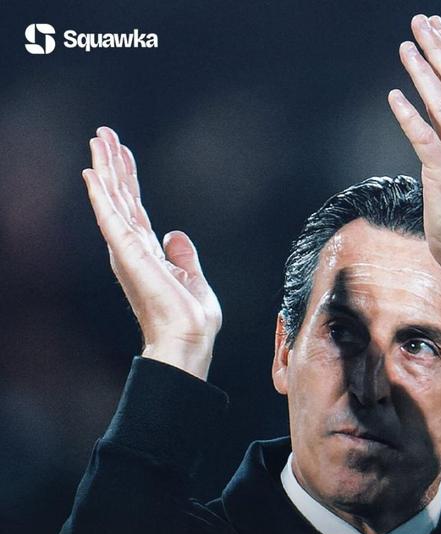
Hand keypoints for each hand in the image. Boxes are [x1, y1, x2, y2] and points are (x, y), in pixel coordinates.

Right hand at [82, 126, 221, 379]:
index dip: (129, 179)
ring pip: (113, 200)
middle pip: (121, 198)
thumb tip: (176, 235)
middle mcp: (134, 249)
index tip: (123, 152)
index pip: (135, 208)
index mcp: (149, 254)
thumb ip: (183, 255)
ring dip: (106, 168)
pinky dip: (101, 195)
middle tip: (103, 133)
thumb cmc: (190, 319)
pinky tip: (92, 172)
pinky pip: (111, 217)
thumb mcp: (193, 278)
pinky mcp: (128, 253)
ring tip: (99, 138)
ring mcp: (128, 250)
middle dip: (113, 165)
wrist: (189, 338)